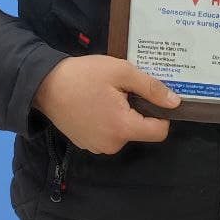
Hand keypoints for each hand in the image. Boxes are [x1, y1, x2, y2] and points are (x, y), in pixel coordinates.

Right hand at [32, 56, 180, 154]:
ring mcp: (97, 147)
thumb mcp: (121, 72)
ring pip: (123, 132)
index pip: (159, 131)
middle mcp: (112, 144)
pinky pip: (108, 135)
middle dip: (136, 111)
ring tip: (104, 96)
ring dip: (121, 116)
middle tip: (120, 91)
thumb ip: (151, 88)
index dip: (160, 114)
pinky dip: (106, 122)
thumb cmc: (84, 75)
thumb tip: (175, 103)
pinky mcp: (86, 144)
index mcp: (123, 128)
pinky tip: (94, 105)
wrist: (44, 85)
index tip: (149, 97)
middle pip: (140, 130)